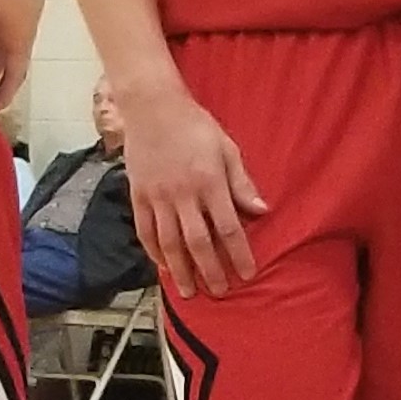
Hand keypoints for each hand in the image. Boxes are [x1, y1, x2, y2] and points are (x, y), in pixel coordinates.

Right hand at [115, 79, 265, 297]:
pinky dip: (154, 253)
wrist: (152, 107)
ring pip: (169, 243)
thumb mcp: (227, 148)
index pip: (227, 227)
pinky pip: (145, 231)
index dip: (238, 254)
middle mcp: (182, 194)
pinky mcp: (138, 195)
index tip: (247, 274)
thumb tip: (262, 212)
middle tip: (221, 292)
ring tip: (190, 292)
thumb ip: (242, 183)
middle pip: (198, 242)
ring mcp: (157, 196)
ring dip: (181, 271)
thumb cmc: (195, 125)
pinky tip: (164, 268)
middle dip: (211, 271)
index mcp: (209, 181)